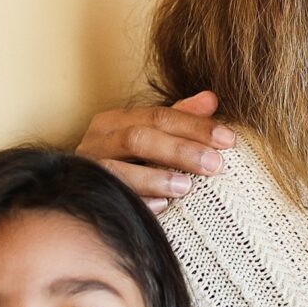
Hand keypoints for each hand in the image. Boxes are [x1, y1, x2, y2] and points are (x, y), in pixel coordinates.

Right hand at [75, 90, 233, 211]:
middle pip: (139, 138)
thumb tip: (212, 99)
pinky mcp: (81, 195)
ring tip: (186, 187)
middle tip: (215, 165)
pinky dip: (136, 201)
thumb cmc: (126, 164)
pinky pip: (108, 198)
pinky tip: (162, 207)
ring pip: (117, 168)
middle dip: (180, 150)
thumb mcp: (152, 138)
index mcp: (114, 121)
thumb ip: (179, 119)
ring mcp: (85, 169)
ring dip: (154, 177)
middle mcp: (95, 141)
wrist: (79, 194)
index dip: (194, 127)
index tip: (229, 140)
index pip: (158, 117)